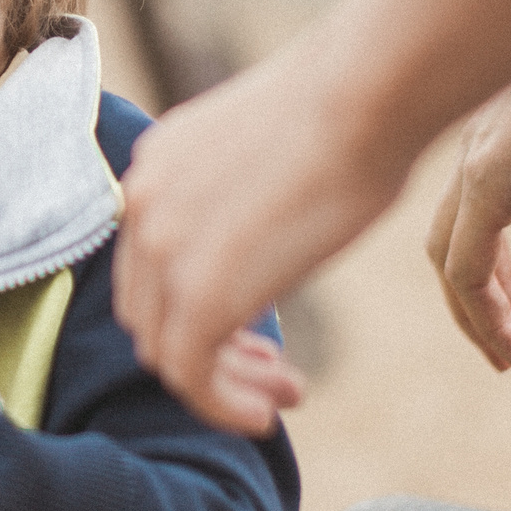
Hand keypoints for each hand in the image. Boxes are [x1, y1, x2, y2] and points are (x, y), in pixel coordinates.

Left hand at [115, 37, 407, 433]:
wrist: (367, 93)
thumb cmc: (355, 109)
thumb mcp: (276, 154)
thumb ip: (249, 198)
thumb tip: (276, 227)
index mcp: (157, 165)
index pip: (151, 263)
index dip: (195, 309)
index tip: (257, 337)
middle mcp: (142, 204)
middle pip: (149, 310)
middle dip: (207, 352)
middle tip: (271, 371)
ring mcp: (160, 248)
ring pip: (166, 350)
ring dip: (222, 387)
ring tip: (280, 397)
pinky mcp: (196, 292)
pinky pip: (190, 376)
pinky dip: (223, 407)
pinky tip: (267, 417)